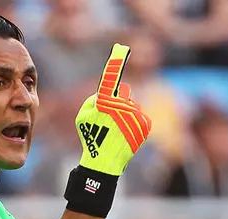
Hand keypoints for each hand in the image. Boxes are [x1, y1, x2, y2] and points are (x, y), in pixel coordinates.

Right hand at [75, 43, 150, 176]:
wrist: (105, 161)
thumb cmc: (91, 138)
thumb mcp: (82, 117)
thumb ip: (92, 100)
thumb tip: (105, 93)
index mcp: (105, 102)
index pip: (110, 78)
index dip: (115, 62)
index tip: (121, 48)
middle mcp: (122, 106)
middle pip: (123, 95)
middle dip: (118, 104)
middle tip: (110, 121)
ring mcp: (135, 116)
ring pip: (132, 106)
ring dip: (126, 115)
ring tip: (118, 131)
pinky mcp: (145, 124)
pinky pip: (140, 117)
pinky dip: (135, 124)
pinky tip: (126, 135)